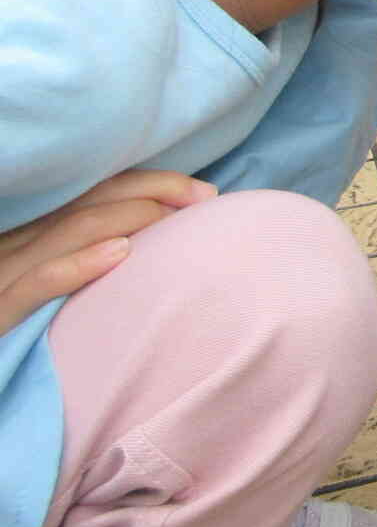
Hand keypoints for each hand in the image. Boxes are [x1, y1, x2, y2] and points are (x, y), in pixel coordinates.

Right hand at [0, 171, 215, 332]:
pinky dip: (78, 264)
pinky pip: (36, 284)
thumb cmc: (18, 341)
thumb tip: (152, 255)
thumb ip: (86, 270)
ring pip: (68, 230)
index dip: (149, 185)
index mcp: (30, 241)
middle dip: (152, 191)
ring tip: (177, 217)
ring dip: (130, 216)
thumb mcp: (52, 298)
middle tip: (207, 197)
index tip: (202, 193)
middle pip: (89, 202)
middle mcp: (16, 248)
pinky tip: (119, 253)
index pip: (93, 195)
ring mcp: (3, 276)